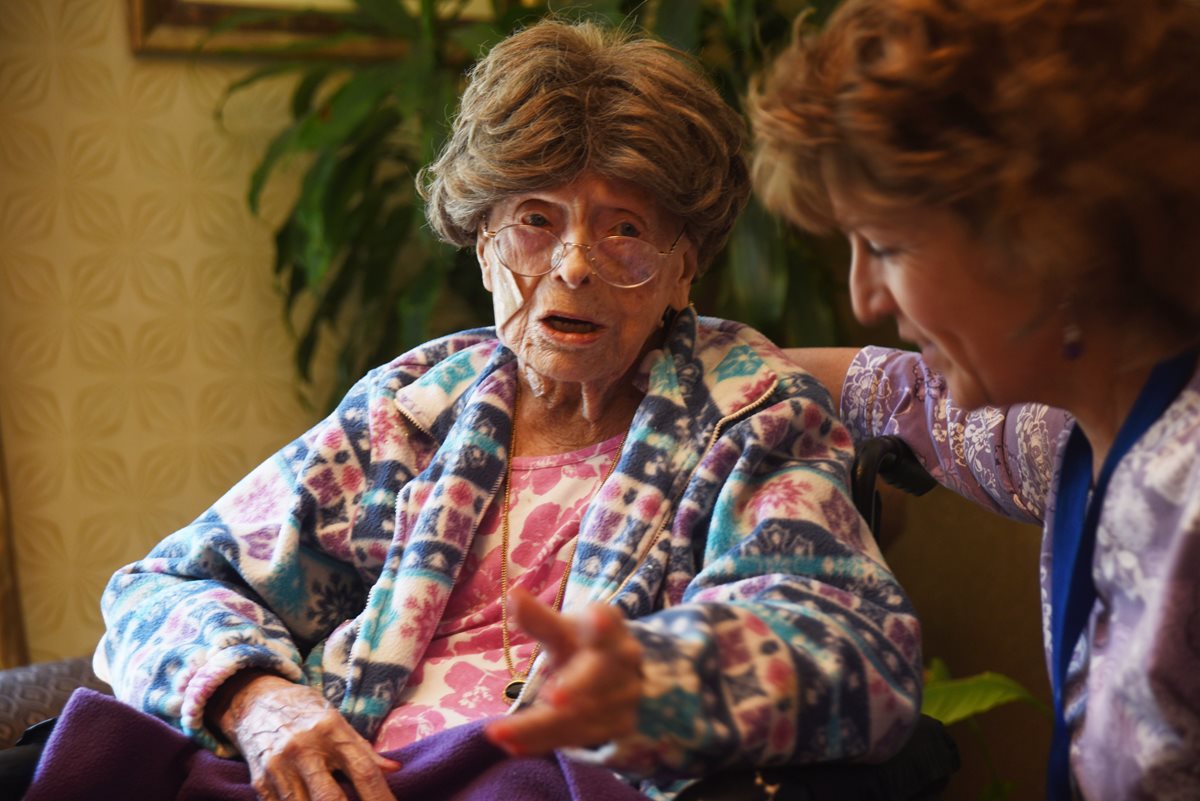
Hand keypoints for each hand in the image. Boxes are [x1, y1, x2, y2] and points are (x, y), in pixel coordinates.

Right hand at [209, 671, 399, 800]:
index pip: (363, 772)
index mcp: (331, 731)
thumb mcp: (338, 721)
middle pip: (331, 798)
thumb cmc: (306, 712)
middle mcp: (304, 749)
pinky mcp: (261, 783)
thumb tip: (394, 769)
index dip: (381, 797)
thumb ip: (364, 749)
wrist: (255, 702)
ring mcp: (279, 768)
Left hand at [484, 587, 642, 756]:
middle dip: (574, 689)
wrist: (615, 673)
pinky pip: (576, 738)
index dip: (602, 624)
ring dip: (539, 726)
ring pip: (580, 716)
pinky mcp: (617, 726)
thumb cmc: (581, 643)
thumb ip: (538, 618)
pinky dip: (543, 742)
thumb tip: (512, 594)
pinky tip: (514, 745)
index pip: (607, 625)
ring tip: (498, 733)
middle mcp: (624, 665)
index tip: (597, 618)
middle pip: (597, 678)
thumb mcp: (561, 629)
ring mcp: (624, 698)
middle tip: (547, 698)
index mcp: (610, 631)